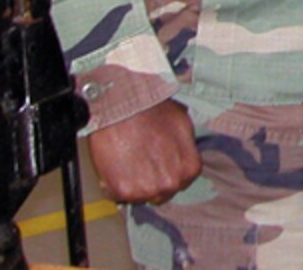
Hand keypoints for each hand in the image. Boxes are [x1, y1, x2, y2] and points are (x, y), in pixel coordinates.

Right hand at [87, 98, 201, 204]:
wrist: (125, 106)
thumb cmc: (153, 110)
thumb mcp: (183, 125)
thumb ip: (185, 148)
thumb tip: (180, 154)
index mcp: (189, 169)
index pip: (178, 184)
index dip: (165, 174)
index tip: (156, 165)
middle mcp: (171, 184)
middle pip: (159, 194)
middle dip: (150, 181)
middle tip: (139, 163)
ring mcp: (146, 190)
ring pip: (138, 196)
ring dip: (132, 184)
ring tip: (126, 161)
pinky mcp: (122, 191)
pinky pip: (117, 196)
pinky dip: (113, 184)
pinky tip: (115, 165)